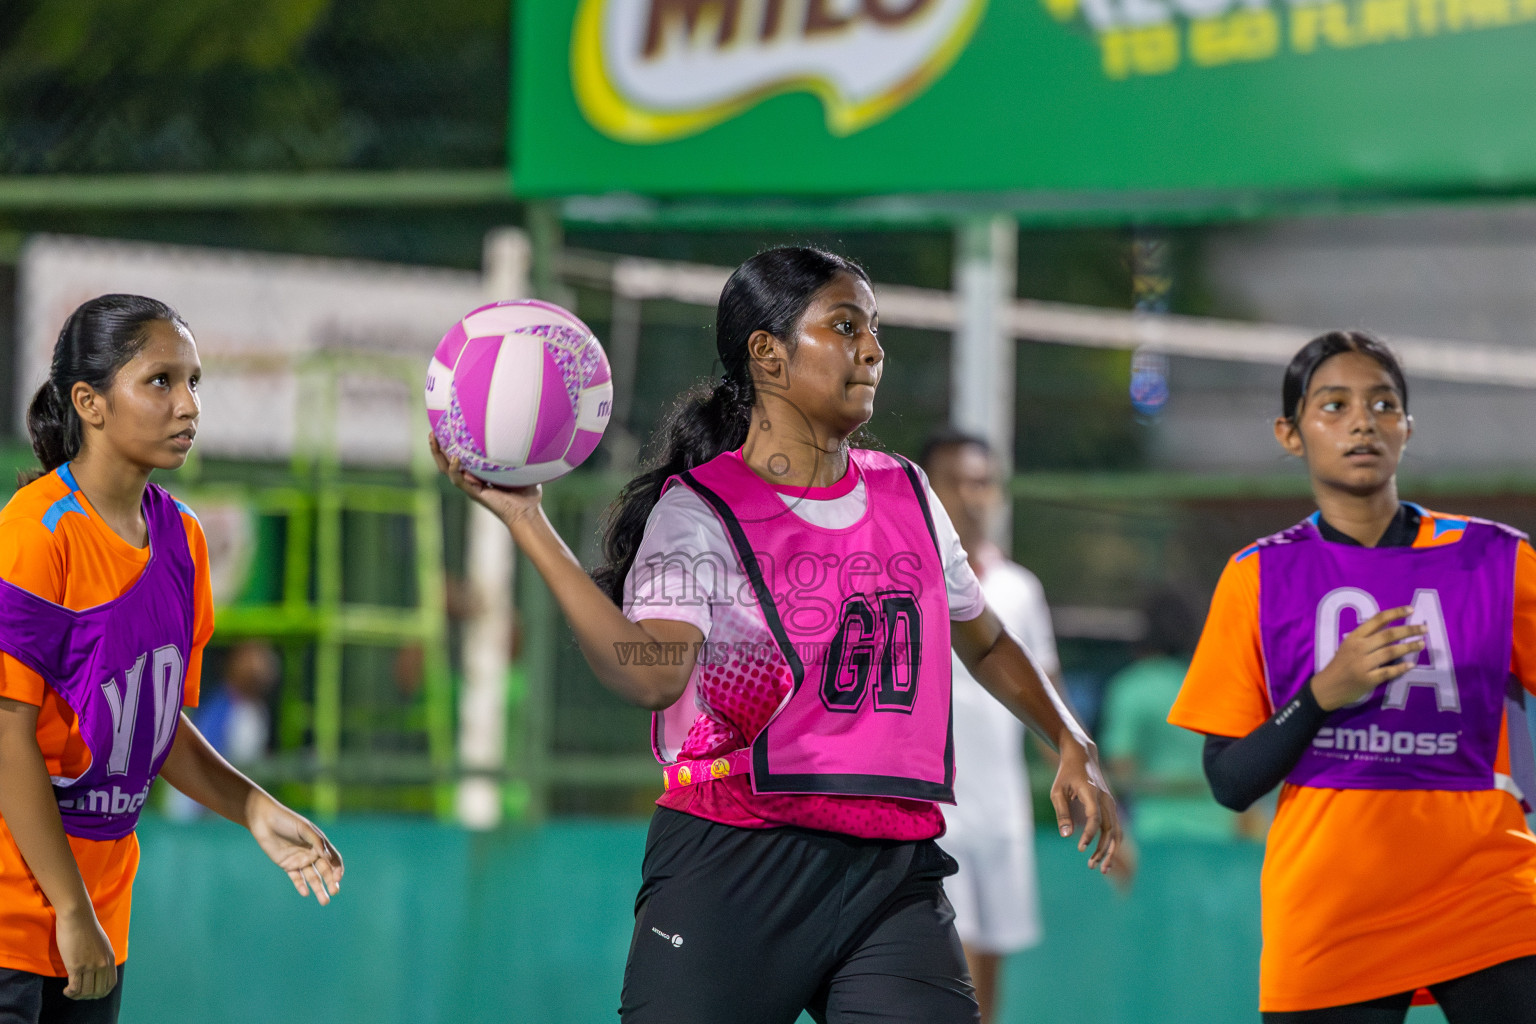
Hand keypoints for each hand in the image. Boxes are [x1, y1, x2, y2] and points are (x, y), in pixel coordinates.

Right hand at [55, 906, 115, 999]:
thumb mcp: (102, 943)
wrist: (77, 916)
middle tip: (78, 993)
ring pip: (86, 992)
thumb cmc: (85, 928)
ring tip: (70, 991)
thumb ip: (101, 957)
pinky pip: (75, 988)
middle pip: (98, 991)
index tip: (90, 992)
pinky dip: (70, 993)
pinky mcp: (76, 965)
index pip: (110, 984)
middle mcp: (102, 963)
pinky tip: (66, 990)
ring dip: (77, 996)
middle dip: (87, 996)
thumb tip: (97, 970)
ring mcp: (90, 965)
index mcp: (110, 958)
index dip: (100, 993)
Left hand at [247, 792, 343, 905]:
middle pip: (324, 870)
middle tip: (334, 892)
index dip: (337, 868)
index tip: (338, 878)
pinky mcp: (287, 865)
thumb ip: (316, 842)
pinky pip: (296, 878)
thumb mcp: (304, 829)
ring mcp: (299, 860)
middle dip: (331, 882)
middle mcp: (311, 853)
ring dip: (319, 889)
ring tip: (324, 901)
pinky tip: (305, 893)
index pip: (333, 859)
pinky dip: (301, 886)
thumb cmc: (286, 820)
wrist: (264, 820)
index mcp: (319, 843)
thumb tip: (328, 856)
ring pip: (312, 877)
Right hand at [429, 433, 542, 527]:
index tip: (446, 428)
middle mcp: (471, 480)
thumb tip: (521, 435)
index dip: (451, 445)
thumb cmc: (527, 492)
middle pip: (446, 462)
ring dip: (438, 454)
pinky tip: (455, 458)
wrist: (527, 513)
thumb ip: (515, 454)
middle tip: (432, 431)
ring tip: (434, 438)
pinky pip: (459, 480)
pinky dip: (455, 469)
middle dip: (437, 447)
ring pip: (446, 470)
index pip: (460, 457)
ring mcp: (471, 487)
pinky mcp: (474, 494)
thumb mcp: (520, 467)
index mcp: (479, 474)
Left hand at [1050, 739, 1121, 873]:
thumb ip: (1062, 812)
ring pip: (1117, 831)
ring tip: (1101, 868)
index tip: (1081, 848)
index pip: (1095, 818)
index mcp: (1092, 793)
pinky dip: (1113, 843)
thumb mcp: (1057, 791)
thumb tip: (1066, 836)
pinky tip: (1105, 856)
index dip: (1089, 835)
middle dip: (1103, 849)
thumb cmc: (1066, 774)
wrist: (1083, 756)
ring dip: (1111, 850)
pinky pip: (1116, 828)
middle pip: (1110, 829)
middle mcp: (1106, 799)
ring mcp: (1111, 803)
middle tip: (1091, 865)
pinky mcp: (1111, 807)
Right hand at [1309, 606, 1425, 710]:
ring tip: (1421, 644)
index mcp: (1354, 637)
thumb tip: (1392, 628)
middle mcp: (1358, 648)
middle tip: (1424, 628)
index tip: (1411, 610)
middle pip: (1388, 635)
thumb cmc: (1339, 665)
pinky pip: (1388, 672)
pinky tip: (1411, 665)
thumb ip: (1366, 638)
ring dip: (1409, 647)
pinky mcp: (1367, 679)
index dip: (1395, 613)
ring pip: (1391, 652)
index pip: (1377, 620)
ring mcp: (1363, 664)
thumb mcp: (1348, 646)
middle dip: (1409, 630)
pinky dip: (1401, 668)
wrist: (1326, 688)